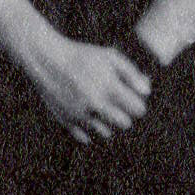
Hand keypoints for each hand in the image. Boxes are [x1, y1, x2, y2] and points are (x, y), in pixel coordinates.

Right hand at [25, 26, 153, 146]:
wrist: (47, 60)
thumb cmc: (83, 57)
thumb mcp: (110, 57)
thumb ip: (132, 73)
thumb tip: (147, 93)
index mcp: (109, 86)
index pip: (138, 109)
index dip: (138, 105)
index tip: (132, 100)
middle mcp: (95, 103)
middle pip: (124, 123)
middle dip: (125, 115)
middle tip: (117, 105)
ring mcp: (80, 114)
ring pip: (106, 133)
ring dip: (107, 123)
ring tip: (99, 107)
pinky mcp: (66, 121)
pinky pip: (86, 137)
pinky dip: (89, 129)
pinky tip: (87, 115)